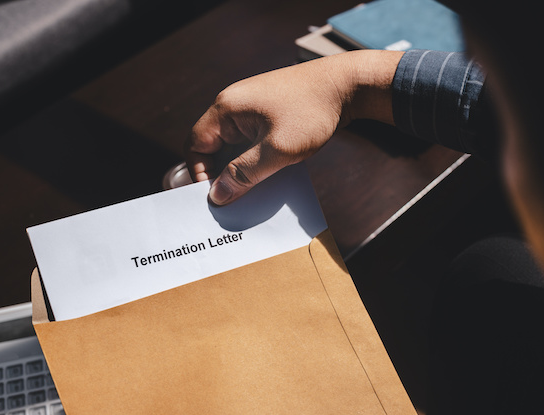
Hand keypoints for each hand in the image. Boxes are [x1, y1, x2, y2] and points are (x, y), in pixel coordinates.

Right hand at [185, 50, 402, 204]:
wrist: (347, 85)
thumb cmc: (312, 112)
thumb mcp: (277, 150)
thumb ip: (244, 173)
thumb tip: (217, 195)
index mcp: (227, 108)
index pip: (195, 144)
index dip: (199, 173)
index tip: (213, 197)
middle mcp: (234, 104)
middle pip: (212, 145)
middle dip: (219, 173)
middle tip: (229, 200)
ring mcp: (251, 107)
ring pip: (234, 144)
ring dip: (239, 167)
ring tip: (249, 191)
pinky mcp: (268, 112)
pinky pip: (251, 140)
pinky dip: (254, 158)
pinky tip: (267, 174)